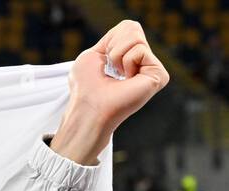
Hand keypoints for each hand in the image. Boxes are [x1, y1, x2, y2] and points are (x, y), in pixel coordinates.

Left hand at [52, 21, 168, 164]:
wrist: (88, 109)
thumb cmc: (85, 88)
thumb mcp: (92, 55)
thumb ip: (111, 38)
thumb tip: (129, 29)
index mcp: (130, 59)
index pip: (128, 27)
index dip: (110, 40)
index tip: (103, 62)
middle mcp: (143, 63)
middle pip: (133, 28)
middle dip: (114, 45)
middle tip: (110, 70)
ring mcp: (152, 69)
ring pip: (136, 37)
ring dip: (117, 55)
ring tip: (118, 76)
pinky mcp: (158, 76)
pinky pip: (140, 50)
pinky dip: (126, 62)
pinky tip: (127, 80)